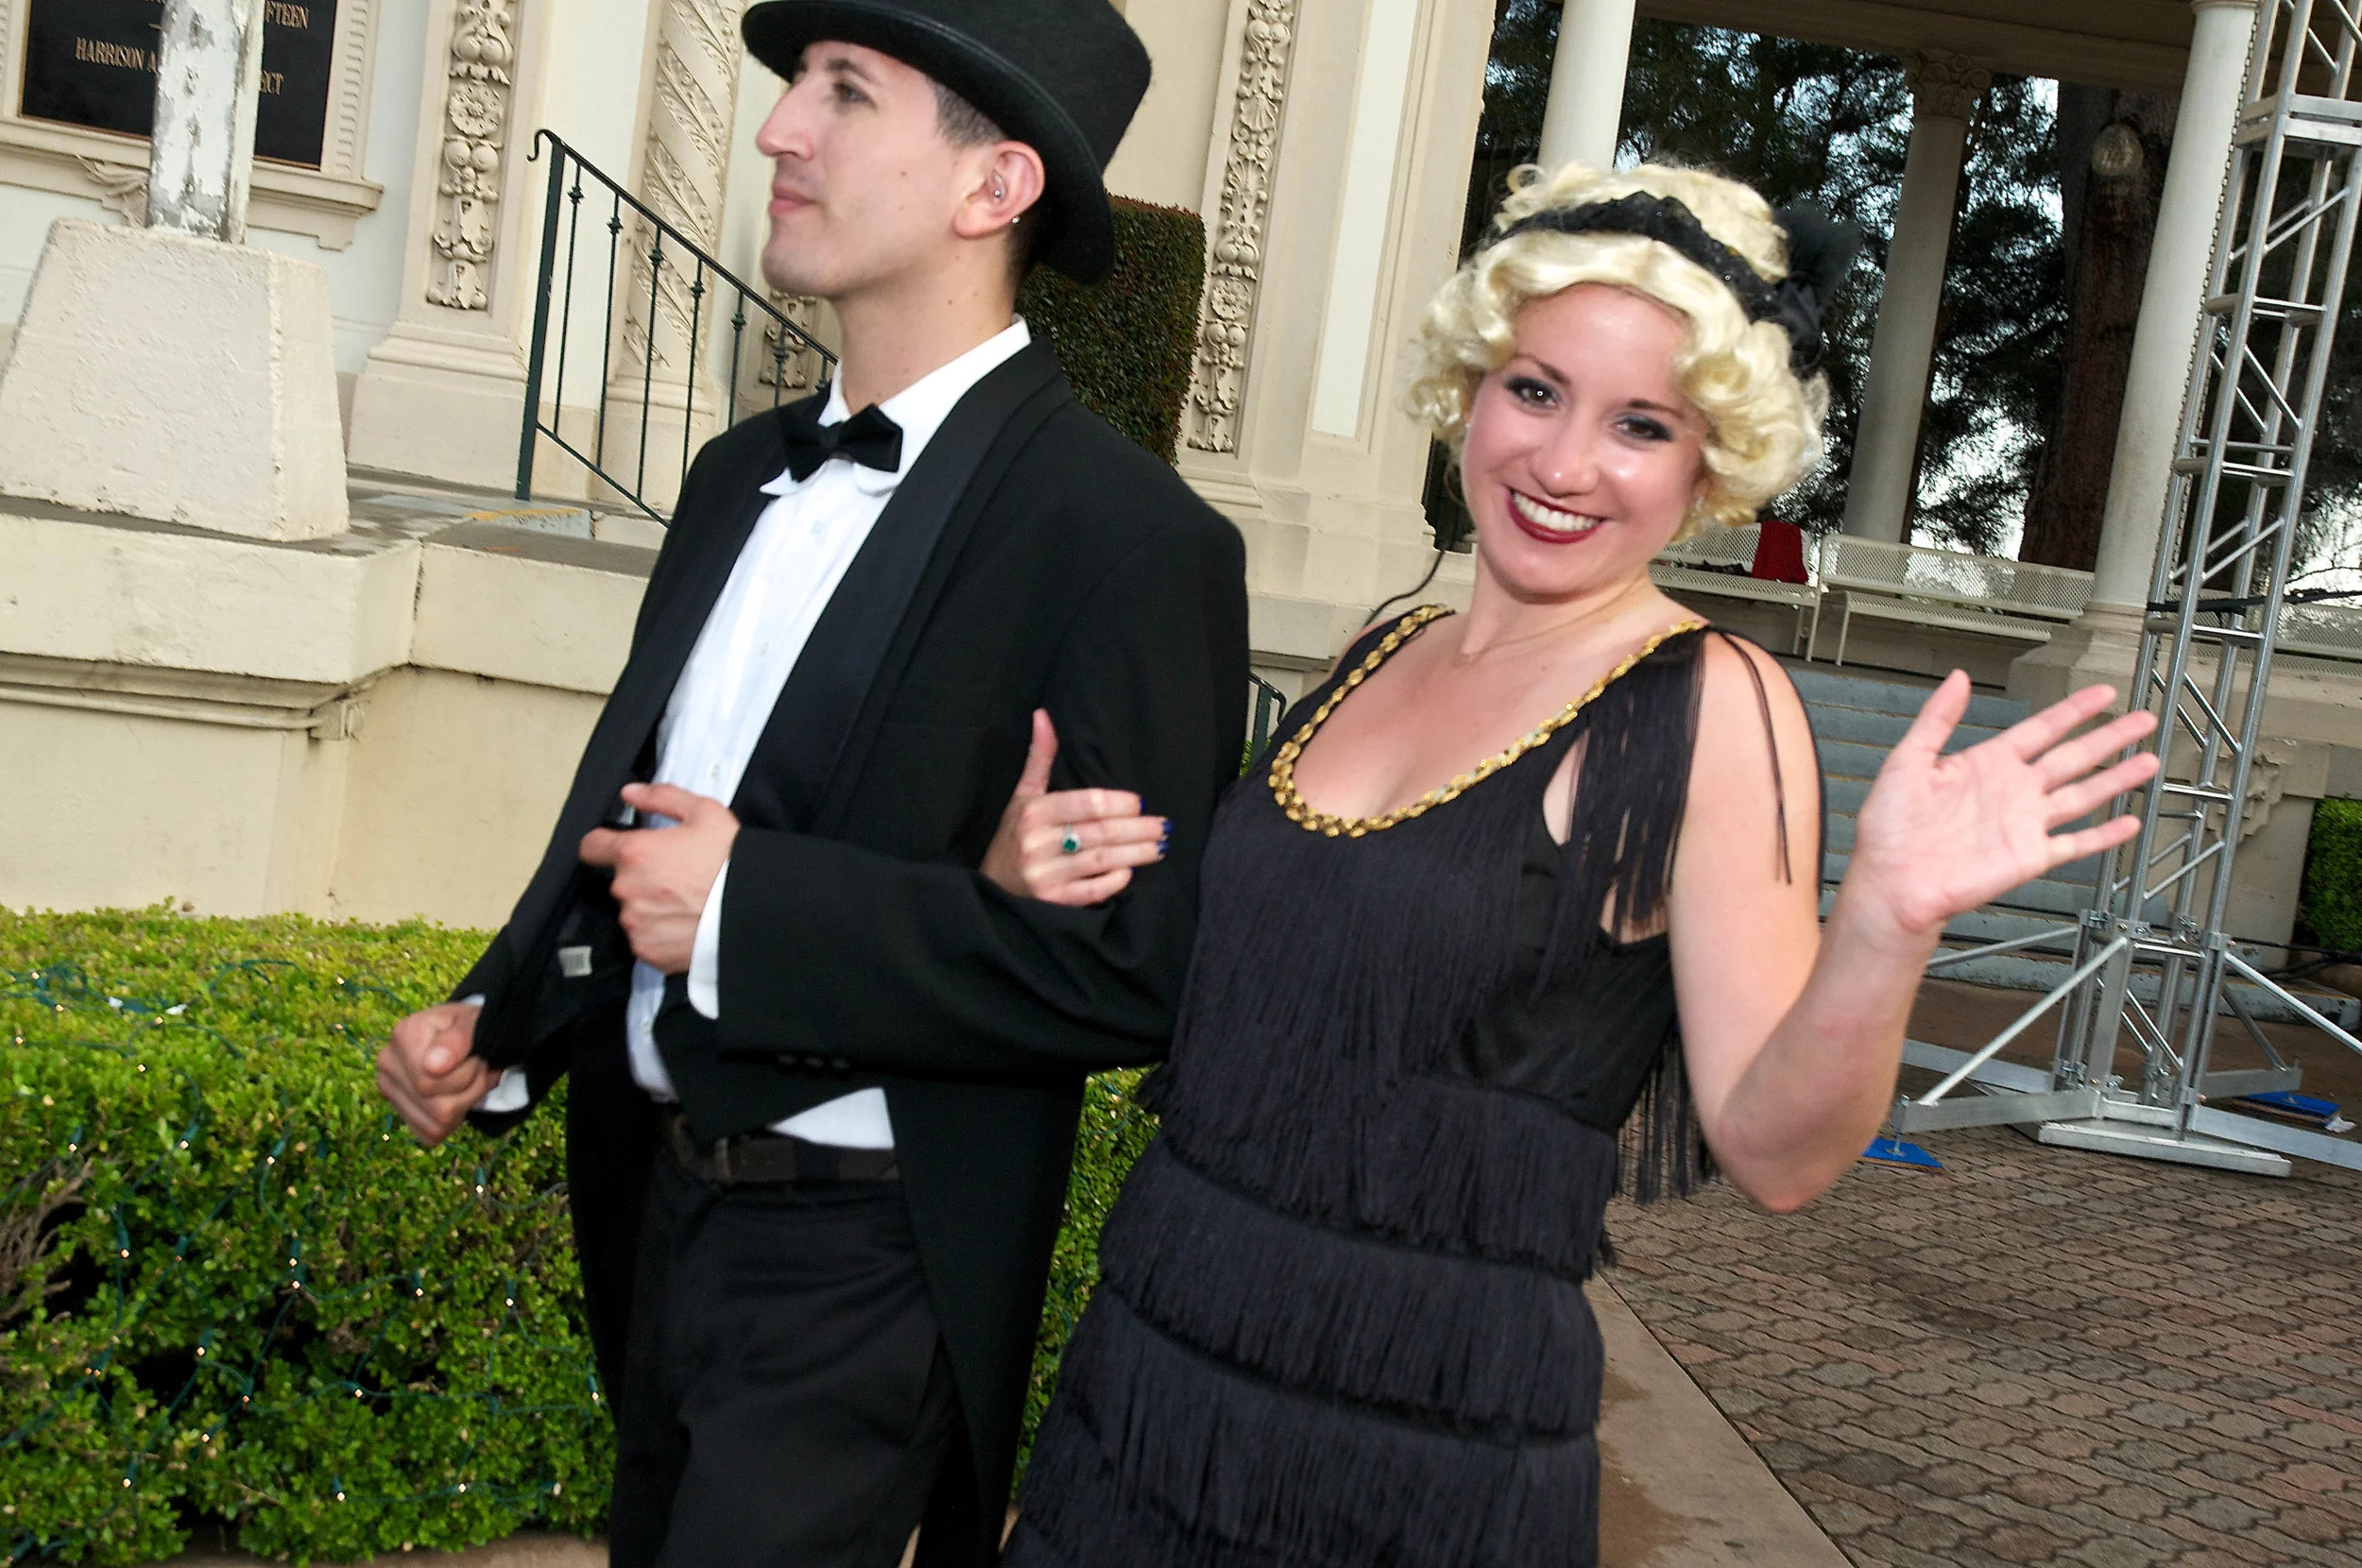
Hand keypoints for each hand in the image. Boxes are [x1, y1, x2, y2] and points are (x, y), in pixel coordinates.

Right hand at [377, 1001, 489, 1146]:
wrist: (462, 1035)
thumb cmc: (468, 1028)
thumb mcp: (473, 1023)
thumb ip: (459, 1038)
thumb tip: (432, 1068)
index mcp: (404, 1035)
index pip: (431, 1082)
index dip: (468, 1073)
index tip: (477, 1055)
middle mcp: (387, 1063)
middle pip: (438, 1106)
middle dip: (471, 1089)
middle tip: (479, 1067)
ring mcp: (389, 1089)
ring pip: (436, 1124)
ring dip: (465, 1105)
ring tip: (471, 1080)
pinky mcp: (399, 1111)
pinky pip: (431, 1134)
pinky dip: (453, 1121)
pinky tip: (459, 1097)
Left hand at [578, 782, 738, 972]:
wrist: (755, 910)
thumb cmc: (732, 862)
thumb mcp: (705, 813)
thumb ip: (661, 797)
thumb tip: (632, 793)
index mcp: (635, 853)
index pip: (591, 846)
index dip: (604, 844)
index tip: (616, 847)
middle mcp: (627, 890)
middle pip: (620, 880)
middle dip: (641, 877)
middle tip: (676, 876)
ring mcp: (636, 924)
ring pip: (633, 911)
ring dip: (650, 906)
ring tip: (685, 903)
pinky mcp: (648, 950)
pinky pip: (645, 938)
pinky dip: (660, 932)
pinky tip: (686, 924)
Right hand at [980, 709, 1167, 906]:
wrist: (990, 888)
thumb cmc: (1013, 836)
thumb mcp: (1022, 796)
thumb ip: (1040, 758)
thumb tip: (1043, 715)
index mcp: (1033, 812)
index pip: (1087, 803)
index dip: (1119, 803)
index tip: (1139, 804)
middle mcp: (1037, 842)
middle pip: (1100, 832)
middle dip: (1138, 829)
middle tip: (1163, 826)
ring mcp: (1044, 875)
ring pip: (1101, 860)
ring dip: (1136, 854)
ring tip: (1159, 848)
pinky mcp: (1052, 901)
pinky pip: (1091, 891)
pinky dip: (1114, 881)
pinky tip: (1130, 873)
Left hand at [1845, 674, 2159, 939]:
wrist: (1892, 881)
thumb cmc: (1890, 829)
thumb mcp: (1908, 760)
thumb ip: (1937, 718)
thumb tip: (1957, 678)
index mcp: (1986, 764)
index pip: (2041, 729)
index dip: (2073, 711)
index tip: (2102, 694)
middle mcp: (2011, 791)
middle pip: (2073, 757)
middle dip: (2109, 737)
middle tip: (2142, 720)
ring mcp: (2024, 824)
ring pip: (2083, 795)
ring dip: (2117, 780)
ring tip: (2148, 762)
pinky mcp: (2029, 856)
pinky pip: (2074, 844)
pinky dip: (2103, 835)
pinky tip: (2128, 823)